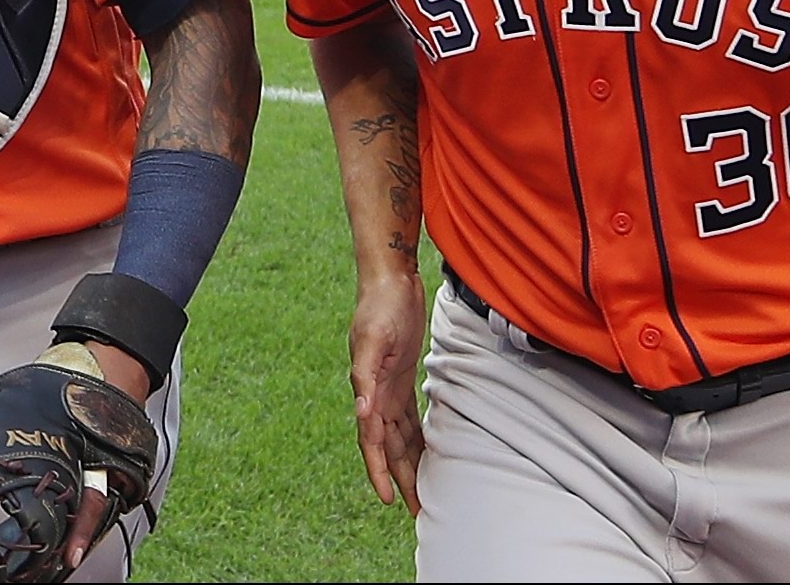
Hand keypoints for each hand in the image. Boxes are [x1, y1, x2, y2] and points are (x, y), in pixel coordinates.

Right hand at [347, 269, 428, 513]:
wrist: (391, 279)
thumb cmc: (381, 307)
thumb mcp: (373, 339)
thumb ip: (365, 377)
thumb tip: (362, 413)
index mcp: (369, 391)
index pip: (372, 443)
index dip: (379, 472)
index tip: (388, 500)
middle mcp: (377, 395)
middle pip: (389, 448)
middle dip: (401, 479)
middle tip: (416, 510)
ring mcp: (389, 388)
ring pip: (399, 437)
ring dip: (409, 464)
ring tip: (422, 492)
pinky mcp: (403, 377)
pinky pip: (408, 418)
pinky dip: (417, 438)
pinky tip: (427, 452)